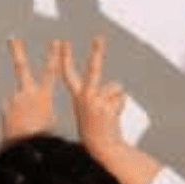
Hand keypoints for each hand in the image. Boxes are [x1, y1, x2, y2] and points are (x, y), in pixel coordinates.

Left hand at [1, 38, 61, 140]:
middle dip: (17, 51)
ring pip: (15, 101)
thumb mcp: (50, 122)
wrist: (24, 148)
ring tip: (24, 124)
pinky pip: (9, 112)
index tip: (56, 42)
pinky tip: (17, 127)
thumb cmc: (39, 138)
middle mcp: (26, 94)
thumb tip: (41, 114)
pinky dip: (13, 119)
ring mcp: (12, 101)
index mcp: (43, 96)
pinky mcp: (3, 109)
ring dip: (19, 111)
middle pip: (22, 67)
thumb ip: (45, 113)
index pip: (51, 71)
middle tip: (13, 38)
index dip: (54, 55)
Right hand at [61, 37, 160, 183]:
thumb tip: (116, 86)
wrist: (102, 145)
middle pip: (93, 69)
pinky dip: (121, 104)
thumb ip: (97, 94)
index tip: (62, 42)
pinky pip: (121, 97)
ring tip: (109, 112)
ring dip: (116, 98)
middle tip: (99, 37)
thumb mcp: (91, 108)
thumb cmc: (96, 127)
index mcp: (78, 95)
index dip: (65, 57)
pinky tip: (113, 115)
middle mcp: (85, 96)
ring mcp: (97, 100)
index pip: (69, 73)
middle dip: (96, 52)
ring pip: (116, 87)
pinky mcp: (107, 105)